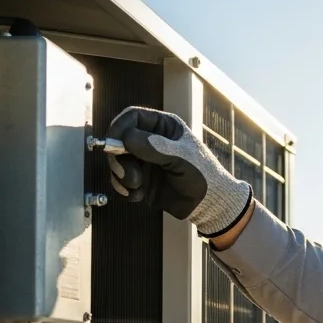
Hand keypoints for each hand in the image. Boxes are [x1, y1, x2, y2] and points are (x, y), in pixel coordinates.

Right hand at [104, 106, 252, 237]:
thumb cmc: (203, 176)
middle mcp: (150, 141)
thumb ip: (155, 147)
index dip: (119, 128)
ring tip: (138, 187)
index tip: (112, 144)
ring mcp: (144, 161)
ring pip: (117, 163)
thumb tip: (126, 137)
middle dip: (119, 159)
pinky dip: (125, 190)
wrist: (209, 206)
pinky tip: (139, 196)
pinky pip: (121, 181)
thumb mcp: (182, 158)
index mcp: (164, 127)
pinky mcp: (141, 180)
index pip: (132, 117)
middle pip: (119, 141)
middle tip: (129, 176)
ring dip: (122, 177)